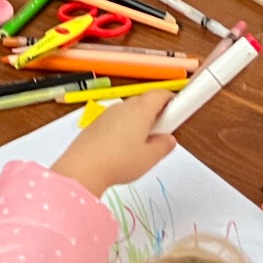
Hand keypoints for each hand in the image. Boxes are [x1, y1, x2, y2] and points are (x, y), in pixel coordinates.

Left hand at [50, 92, 176, 197]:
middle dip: (156, 114)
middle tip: (160, 134)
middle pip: (145, 102)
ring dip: (138, 122)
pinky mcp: (96, 123)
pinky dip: (123, 128)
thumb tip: (168, 140)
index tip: (179, 109)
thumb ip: (163, 146)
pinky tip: (121, 149)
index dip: (172, 100)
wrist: (83, 167)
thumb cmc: (118, 161)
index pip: (161, 94)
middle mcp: (124, 106)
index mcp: (141, 110)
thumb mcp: (149, 158)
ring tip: (140, 146)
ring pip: (129, 112)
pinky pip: (115, 120)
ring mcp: (108, 113)